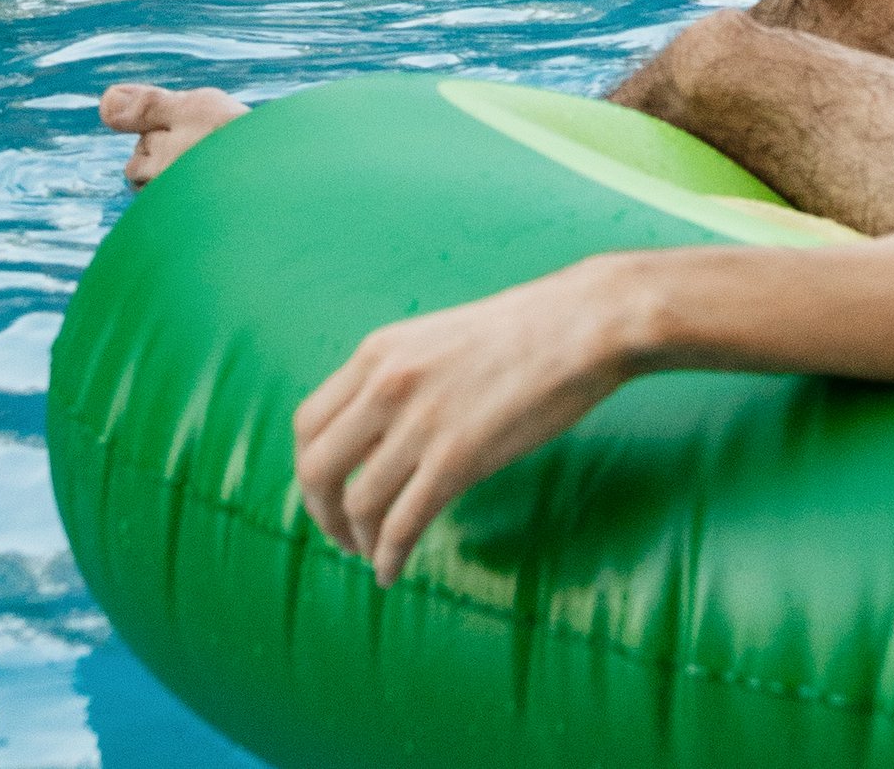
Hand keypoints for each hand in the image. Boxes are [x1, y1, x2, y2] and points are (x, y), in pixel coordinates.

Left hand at [293, 259, 645, 588]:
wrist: (585, 323)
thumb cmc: (526, 330)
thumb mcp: (438, 339)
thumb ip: (399, 380)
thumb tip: (375, 434)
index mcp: (379, 352)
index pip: (308, 423)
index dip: (310, 471)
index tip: (328, 494)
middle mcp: (387, 385)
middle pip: (317, 468)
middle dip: (320, 513)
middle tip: (341, 535)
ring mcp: (420, 422)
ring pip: (358, 503)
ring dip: (358, 541)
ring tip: (373, 554)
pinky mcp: (456, 458)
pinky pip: (402, 524)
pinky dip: (389, 557)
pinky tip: (392, 571)